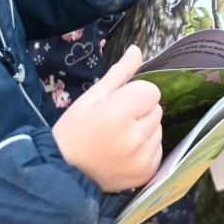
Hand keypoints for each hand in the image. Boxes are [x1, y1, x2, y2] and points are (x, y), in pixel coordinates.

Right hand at [52, 46, 163, 191]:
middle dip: (140, 111)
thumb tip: (137, 49)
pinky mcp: (146, 173)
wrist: (65, 171)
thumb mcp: (92, 96)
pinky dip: (145, 150)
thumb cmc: (75, 129)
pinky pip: (157, 150)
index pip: (151, 91)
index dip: (136, 94)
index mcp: (120, 112)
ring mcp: (143, 157)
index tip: (119, 104)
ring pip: (158, 130)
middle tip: (116, 122)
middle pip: (156, 110)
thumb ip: (120, 72)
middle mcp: (136, 136)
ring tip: (120, 138)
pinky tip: (125, 153)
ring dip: (144, 130)